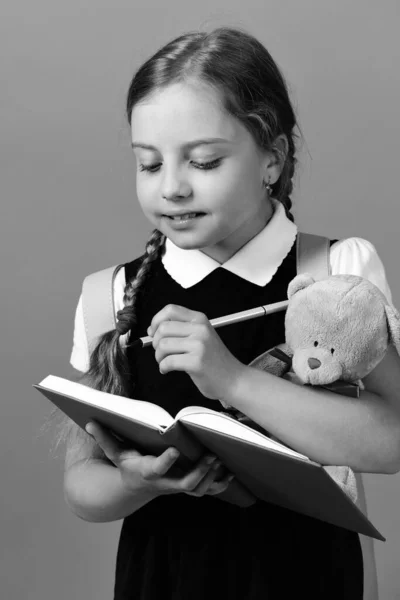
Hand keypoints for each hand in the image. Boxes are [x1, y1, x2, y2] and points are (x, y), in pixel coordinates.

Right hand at [85, 421, 234, 497]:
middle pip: (184, 484)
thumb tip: (90, 422)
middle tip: (211, 456)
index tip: (174, 450)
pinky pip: (206, 490)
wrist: (135, 486)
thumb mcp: (115, 452)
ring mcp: (176, 487)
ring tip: (221, 460)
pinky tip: (229, 472)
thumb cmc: (127, 464)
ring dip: (211, 478)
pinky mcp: (186, 487)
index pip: (156, 469)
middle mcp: (164, 483)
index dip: (165, 462)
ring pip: (198, 490)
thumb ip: (104, 438)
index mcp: (146, 472)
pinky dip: (219, 484)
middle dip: (199, 472)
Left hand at [148, 303, 245, 400]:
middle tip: (161, 352)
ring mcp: (199, 345)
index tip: (153, 331)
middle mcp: (200, 329)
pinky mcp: (196, 362)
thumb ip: (180, 329)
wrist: (233, 379)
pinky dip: (163, 367)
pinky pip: (168, 361)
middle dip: (156, 342)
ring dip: (159, 357)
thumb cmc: (215, 361)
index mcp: (200, 320)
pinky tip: (167, 370)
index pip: (170, 310)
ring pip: (163, 345)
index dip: (156, 320)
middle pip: (163, 328)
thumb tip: (152, 329)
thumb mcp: (201, 336)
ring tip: (165, 362)